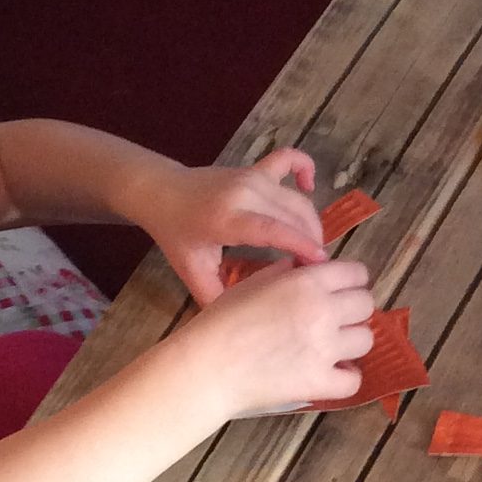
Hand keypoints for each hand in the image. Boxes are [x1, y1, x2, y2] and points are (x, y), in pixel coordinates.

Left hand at [137, 149, 326, 302]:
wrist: (160, 192)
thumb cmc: (175, 233)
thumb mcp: (191, 271)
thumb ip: (215, 298)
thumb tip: (242, 322)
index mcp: (227, 219)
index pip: (274, 230)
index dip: (301, 245)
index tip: (321, 265)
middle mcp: (243, 193)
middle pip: (293, 214)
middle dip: (312, 241)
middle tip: (314, 269)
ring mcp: (251, 177)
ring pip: (296, 198)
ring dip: (311, 222)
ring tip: (311, 248)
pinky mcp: (255, 168)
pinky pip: (288, 159)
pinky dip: (304, 167)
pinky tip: (309, 187)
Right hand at [188, 256, 376, 413]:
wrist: (206, 366)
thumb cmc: (221, 322)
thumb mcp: (251, 283)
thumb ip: (284, 272)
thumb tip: (302, 268)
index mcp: (307, 281)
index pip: (356, 273)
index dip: (351, 280)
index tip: (342, 289)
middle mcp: (323, 311)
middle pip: (366, 304)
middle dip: (353, 309)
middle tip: (336, 318)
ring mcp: (324, 349)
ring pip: (366, 340)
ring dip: (351, 342)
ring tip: (332, 346)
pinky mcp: (319, 382)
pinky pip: (354, 380)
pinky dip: (346, 378)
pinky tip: (331, 373)